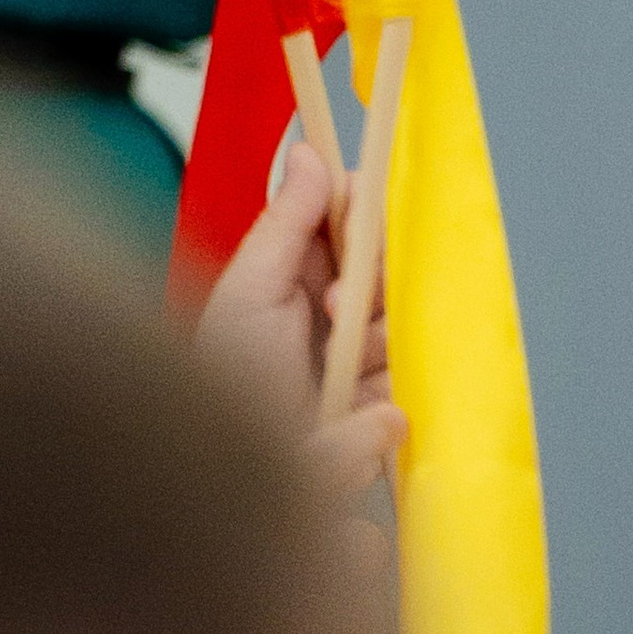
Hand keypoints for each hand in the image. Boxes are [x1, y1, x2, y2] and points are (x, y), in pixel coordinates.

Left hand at [193, 138, 402, 508]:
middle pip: (386, 275)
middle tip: (335, 309)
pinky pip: (407, 394)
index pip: (351, 227)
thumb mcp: (249, 294)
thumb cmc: (225, 387)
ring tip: (336, 378)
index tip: (359, 221)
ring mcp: (358, 369)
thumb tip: (312, 152)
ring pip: (402, 332)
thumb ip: (285, 224)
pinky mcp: (380, 422)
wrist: (233, 481)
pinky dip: (381, 407)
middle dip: (367, 290)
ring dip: (374, 349)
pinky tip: (356, 414)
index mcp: (296, 277)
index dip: (363, 220)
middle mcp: (331, 318)